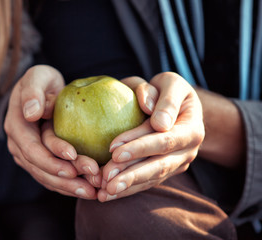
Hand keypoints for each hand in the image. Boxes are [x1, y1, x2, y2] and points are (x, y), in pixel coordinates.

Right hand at [4, 65, 97, 198]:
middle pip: (41, 168)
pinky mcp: (41, 161)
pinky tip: (89, 190)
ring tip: (93, 192)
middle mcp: (19, 145)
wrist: (44, 91)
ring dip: (70, 187)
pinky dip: (70, 185)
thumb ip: (32, 91)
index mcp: (16, 126)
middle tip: (90, 185)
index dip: (50, 156)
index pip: (31, 148)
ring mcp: (29, 156)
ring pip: (48, 177)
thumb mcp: (37, 77)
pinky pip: (54, 177)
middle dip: (65, 179)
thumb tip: (30, 113)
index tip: (73, 157)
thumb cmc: (42, 81)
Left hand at [98, 72, 204, 201]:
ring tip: (104, 193)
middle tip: (106, 181)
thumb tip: (159, 123)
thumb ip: (165, 98)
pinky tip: (107, 194)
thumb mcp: (170, 83)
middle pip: (159, 166)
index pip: (165, 140)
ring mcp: (177, 164)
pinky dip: (128, 189)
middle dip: (132, 175)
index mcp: (192, 129)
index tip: (114, 152)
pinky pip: (146, 182)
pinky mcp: (165, 171)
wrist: (175, 105)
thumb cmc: (168, 90)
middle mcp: (188, 151)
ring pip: (151, 178)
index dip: (141, 147)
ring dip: (127, 186)